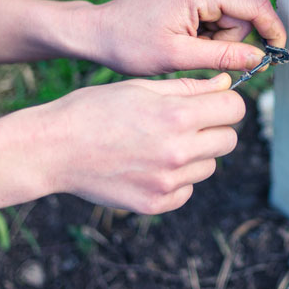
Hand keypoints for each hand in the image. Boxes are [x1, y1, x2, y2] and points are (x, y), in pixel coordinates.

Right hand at [16, 72, 243, 213]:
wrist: (53, 149)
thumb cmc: (94, 110)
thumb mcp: (141, 87)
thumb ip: (189, 88)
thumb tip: (225, 84)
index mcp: (177, 115)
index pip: (235, 108)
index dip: (225, 102)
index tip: (212, 102)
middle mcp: (178, 151)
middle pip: (229, 140)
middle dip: (214, 128)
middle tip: (186, 123)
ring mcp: (168, 182)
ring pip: (208, 166)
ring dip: (195, 154)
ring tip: (158, 144)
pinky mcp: (156, 204)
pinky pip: (187, 190)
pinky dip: (176, 180)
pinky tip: (147, 165)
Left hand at [83, 0, 285, 75]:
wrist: (97, 32)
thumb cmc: (129, 44)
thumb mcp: (178, 57)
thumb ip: (223, 57)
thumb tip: (260, 59)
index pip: (254, 6)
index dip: (272, 30)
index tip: (279, 53)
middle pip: (243, 14)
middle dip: (230, 41)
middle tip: (200, 56)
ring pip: (230, 17)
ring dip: (217, 39)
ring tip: (184, 48)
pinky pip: (216, 15)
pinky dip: (207, 33)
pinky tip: (183, 40)